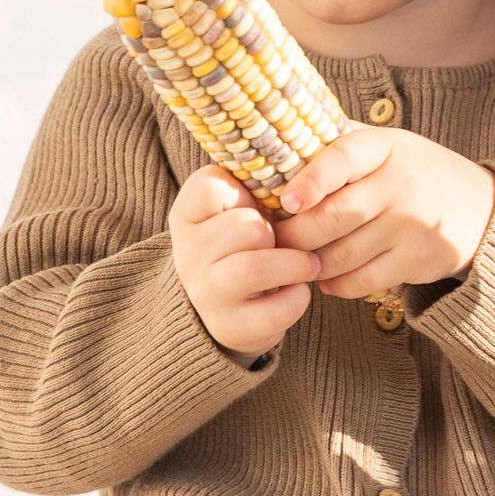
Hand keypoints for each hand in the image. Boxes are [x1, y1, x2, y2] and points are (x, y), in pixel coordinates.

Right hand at [169, 166, 322, 356]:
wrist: (221, 310)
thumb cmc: (238, 245)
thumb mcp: (233, 209)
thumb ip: (251, 185)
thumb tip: (299, 167)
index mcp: (187, 216)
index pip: (211, 185)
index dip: (245, 192)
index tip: (255, 206)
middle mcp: (188, 255)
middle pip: (246, 227)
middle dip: (280, 232)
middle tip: (288, 240)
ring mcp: (206, 295)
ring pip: (255, 268)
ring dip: (295, 264)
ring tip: (307, 263)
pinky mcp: (231, 327)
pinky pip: (277, 308)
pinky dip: (298, 297)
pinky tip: (295, 290)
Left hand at [275, 128, 494, 301]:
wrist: (481, 209)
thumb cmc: (416, 173)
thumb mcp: (389, 145)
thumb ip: (343, 145)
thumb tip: (278, 150)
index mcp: (386, 148)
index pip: (342, 158)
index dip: (309, 181)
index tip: (285, 200)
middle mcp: (400, 185)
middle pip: (331, 217)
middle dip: (293, 235)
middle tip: (277, 241)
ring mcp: (411, 226)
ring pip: (340, 255)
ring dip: (311, 263)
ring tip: (300, 260)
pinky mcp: (417, 261)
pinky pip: (361, 281)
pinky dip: (336, 284)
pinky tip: (328, 277)